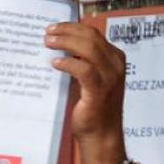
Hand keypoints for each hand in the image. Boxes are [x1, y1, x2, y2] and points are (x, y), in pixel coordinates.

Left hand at [45, 22, 127, 163]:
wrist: (101, 135)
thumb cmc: (92, 108)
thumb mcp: (88, 79)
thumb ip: (80, 62)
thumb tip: (57, 46)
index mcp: (114, 58)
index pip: (93, 34)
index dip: (72, 27)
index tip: (54, 28)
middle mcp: (115, 65)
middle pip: (91, 37)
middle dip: (67, 31)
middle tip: (48, 33)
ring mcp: (110, 77)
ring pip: (89, 48)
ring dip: (66, 42)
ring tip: (49, 43)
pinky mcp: (100, 91)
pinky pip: (83, 69)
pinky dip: (68, 64)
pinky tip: (55, 63)